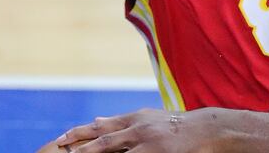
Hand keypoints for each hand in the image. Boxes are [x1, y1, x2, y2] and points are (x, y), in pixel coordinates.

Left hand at [55, 108, 220, 152]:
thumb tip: (96, 121)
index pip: (101, 126)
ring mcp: (148, 142)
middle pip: (103, 139)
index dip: (79, 133)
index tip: (60, 139)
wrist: (207, 130)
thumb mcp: (149, 118)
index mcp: (135, 119)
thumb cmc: (177, 126)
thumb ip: (123, 122)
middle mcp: (138, 128)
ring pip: (114, 151)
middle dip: (80, 147)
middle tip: (61, 151)